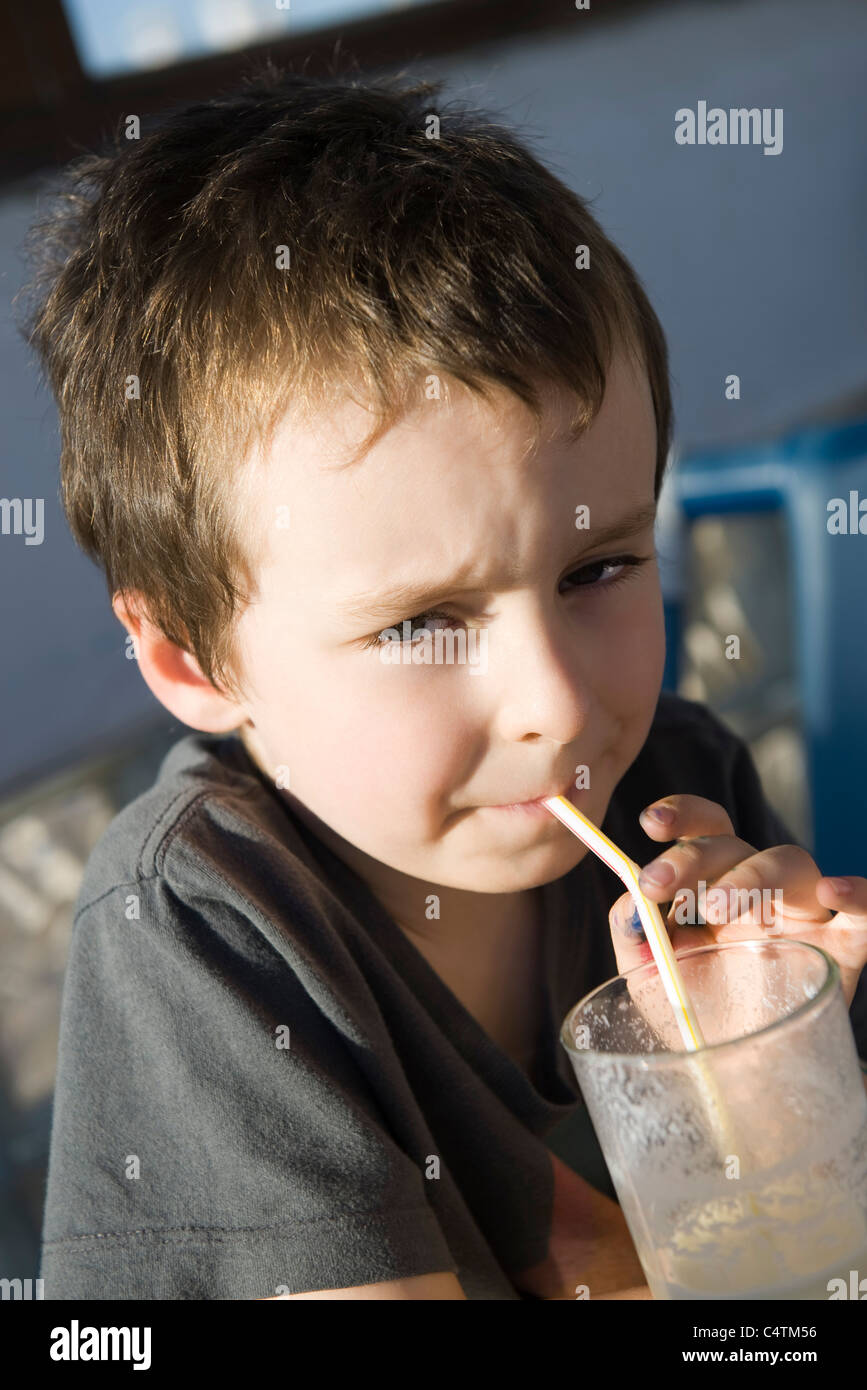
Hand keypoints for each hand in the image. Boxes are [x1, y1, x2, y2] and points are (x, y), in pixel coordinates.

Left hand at [608, 794, 866, 1009]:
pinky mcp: (843, 949)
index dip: (682, 816)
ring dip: (753, 874)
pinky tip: (833, 891)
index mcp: (711, 886)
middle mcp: (757, 892)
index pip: (704, 830)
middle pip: (735, 845)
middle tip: (659, 884)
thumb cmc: (693, 1019)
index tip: (651, 824)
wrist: (737, 1080)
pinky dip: (858, 895)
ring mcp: (801, 918)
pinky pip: (864, 915)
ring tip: (717, 907)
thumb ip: (633, 932)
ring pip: (792, 862)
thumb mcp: (647, 975)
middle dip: (692, 857)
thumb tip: (632, 900)